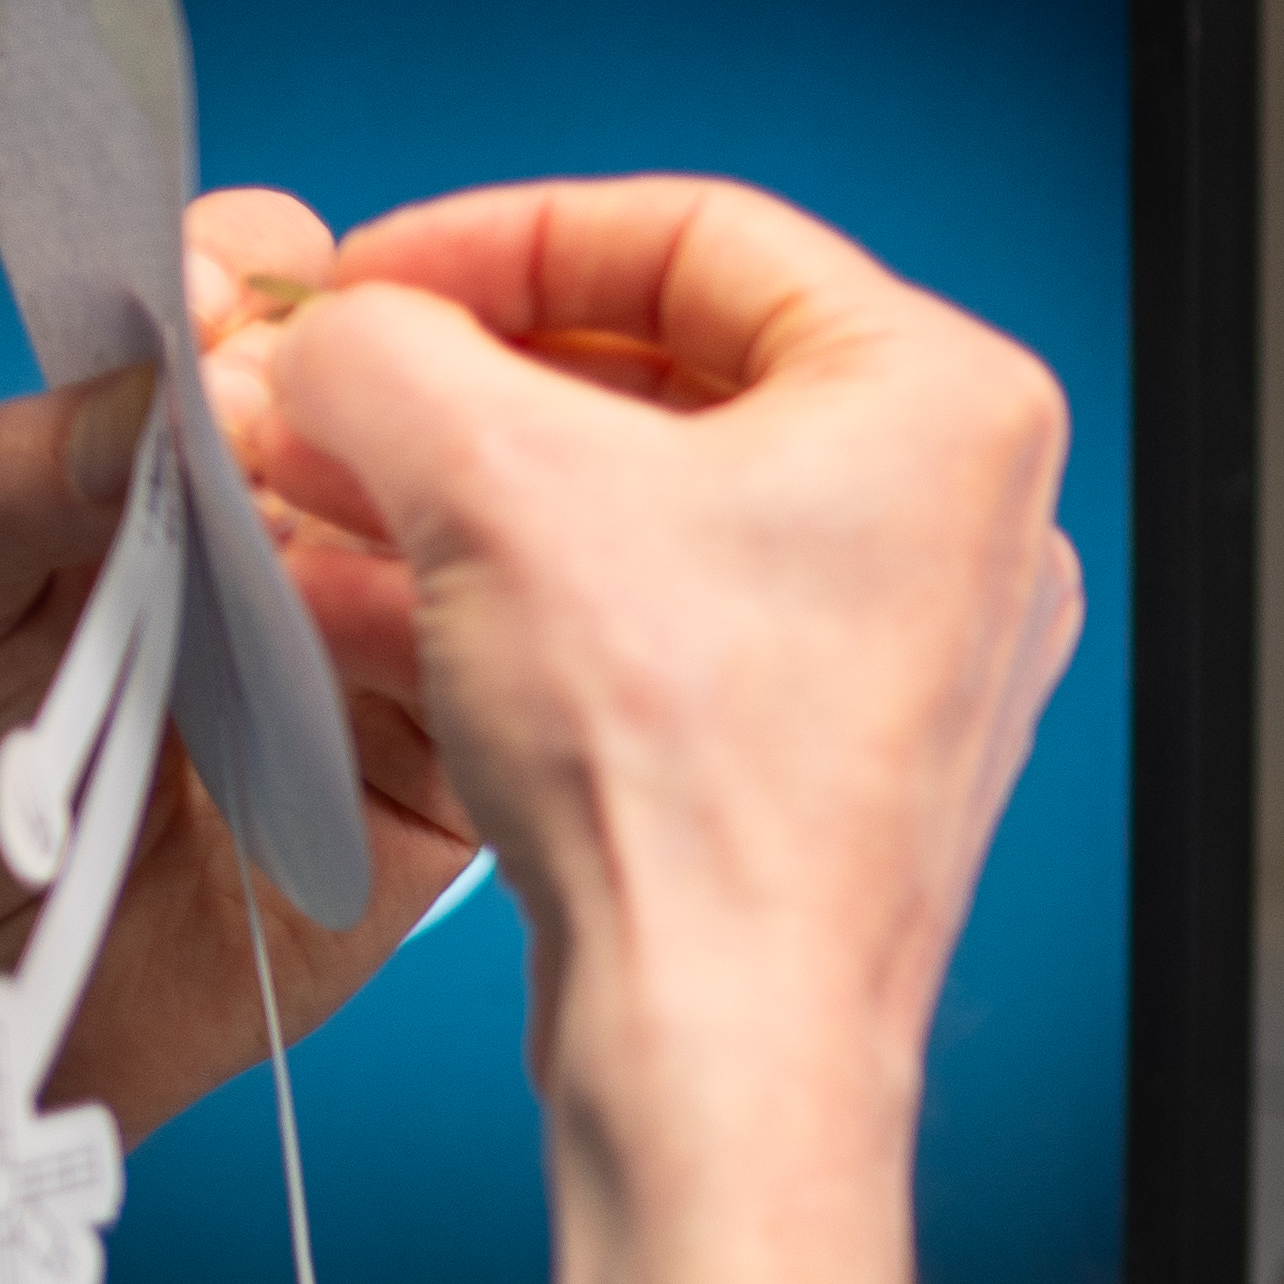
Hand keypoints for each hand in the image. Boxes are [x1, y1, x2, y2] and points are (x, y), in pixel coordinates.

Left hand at [0, 196, 484, 1283]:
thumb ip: (6, 475)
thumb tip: (150, 385)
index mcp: (166, 449)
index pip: (257, 293)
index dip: (264, 278)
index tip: (221, 313)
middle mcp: (291, 524)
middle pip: (392, 386)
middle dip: (357, 390)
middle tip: (261, 451)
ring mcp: (378, 640)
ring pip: (465, 521)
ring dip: (413, 514)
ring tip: (306, 577)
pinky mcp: (439, 769)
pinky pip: (494, 678)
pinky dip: (456, 652)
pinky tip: (382, 670)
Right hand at [221, 172, 1082, 1118]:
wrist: (721, 1048)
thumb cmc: (684, 789)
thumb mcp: (487, 485)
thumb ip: (388, 352)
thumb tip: (337, 331)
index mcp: (945, 400)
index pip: (695, 234)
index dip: (498, 236)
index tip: (375, 278)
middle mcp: (959, 515)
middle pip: (668, 369)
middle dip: (468, 380)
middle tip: (337, 385)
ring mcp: (906, 642)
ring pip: (647, 502)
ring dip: (468, 488)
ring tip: (323, 487)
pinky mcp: (831, 748)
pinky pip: (656, 617)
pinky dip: (519, 593)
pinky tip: (371, 597)